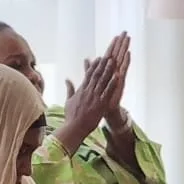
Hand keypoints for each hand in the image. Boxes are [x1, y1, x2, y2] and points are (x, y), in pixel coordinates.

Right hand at [58, 34, 130, 151]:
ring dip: (108, 70)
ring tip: (113, 62)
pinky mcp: (100, 104)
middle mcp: (88, 91)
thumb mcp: (68, 100)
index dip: (94, 65)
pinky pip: (107, 92)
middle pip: (96, 75)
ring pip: (102, 81)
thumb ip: (69, 88)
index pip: (88, 75)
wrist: (74, 127)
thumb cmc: (71, 116)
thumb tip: (67, 79)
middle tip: (108, 55)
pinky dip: (112, 83)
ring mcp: (94, 97)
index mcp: (81, 90)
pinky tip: (117, 76)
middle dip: (102, 64)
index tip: (99, 58)